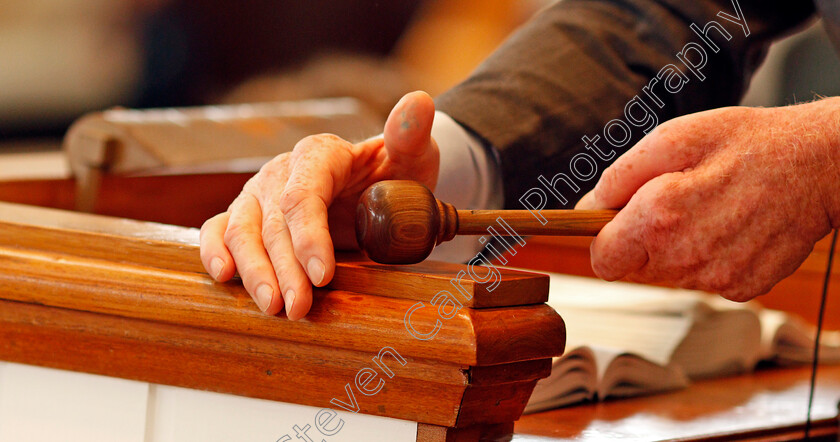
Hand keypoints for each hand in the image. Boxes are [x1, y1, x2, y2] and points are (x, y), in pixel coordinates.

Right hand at [200, 91, 438, 317]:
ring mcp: (259, 194)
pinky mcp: (247, 215)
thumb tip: (418, 101)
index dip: (309, 237)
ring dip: (254, 271)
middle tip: (298, 307)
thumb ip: (411, 134)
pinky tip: (223, 277)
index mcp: (318, 154)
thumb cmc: (396, 174)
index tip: (323, 274)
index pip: (303, 196)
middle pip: (272, 223)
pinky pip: (220, 230)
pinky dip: (215, 251)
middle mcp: (281, 171)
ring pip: (242, 230)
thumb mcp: (412, 155)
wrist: (379, 188)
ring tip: (273, 307)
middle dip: (285, 269)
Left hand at [576, 98, 839, 300]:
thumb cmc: (747, 143)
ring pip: (668, 273)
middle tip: (674, 199)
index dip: (605, 238)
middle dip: (641, 238)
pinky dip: (709, 255)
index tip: (617, 219)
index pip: (602, 259)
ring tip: (711, 207)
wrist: (822, 164)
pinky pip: (703, 278)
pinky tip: (732, 225)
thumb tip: (587, 210)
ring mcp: (715, 278)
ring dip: (677, 246)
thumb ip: (618, 178)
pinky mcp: (741, 288)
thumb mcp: (673, 138)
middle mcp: (684, 258)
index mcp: (659, 218)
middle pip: (633, 267)